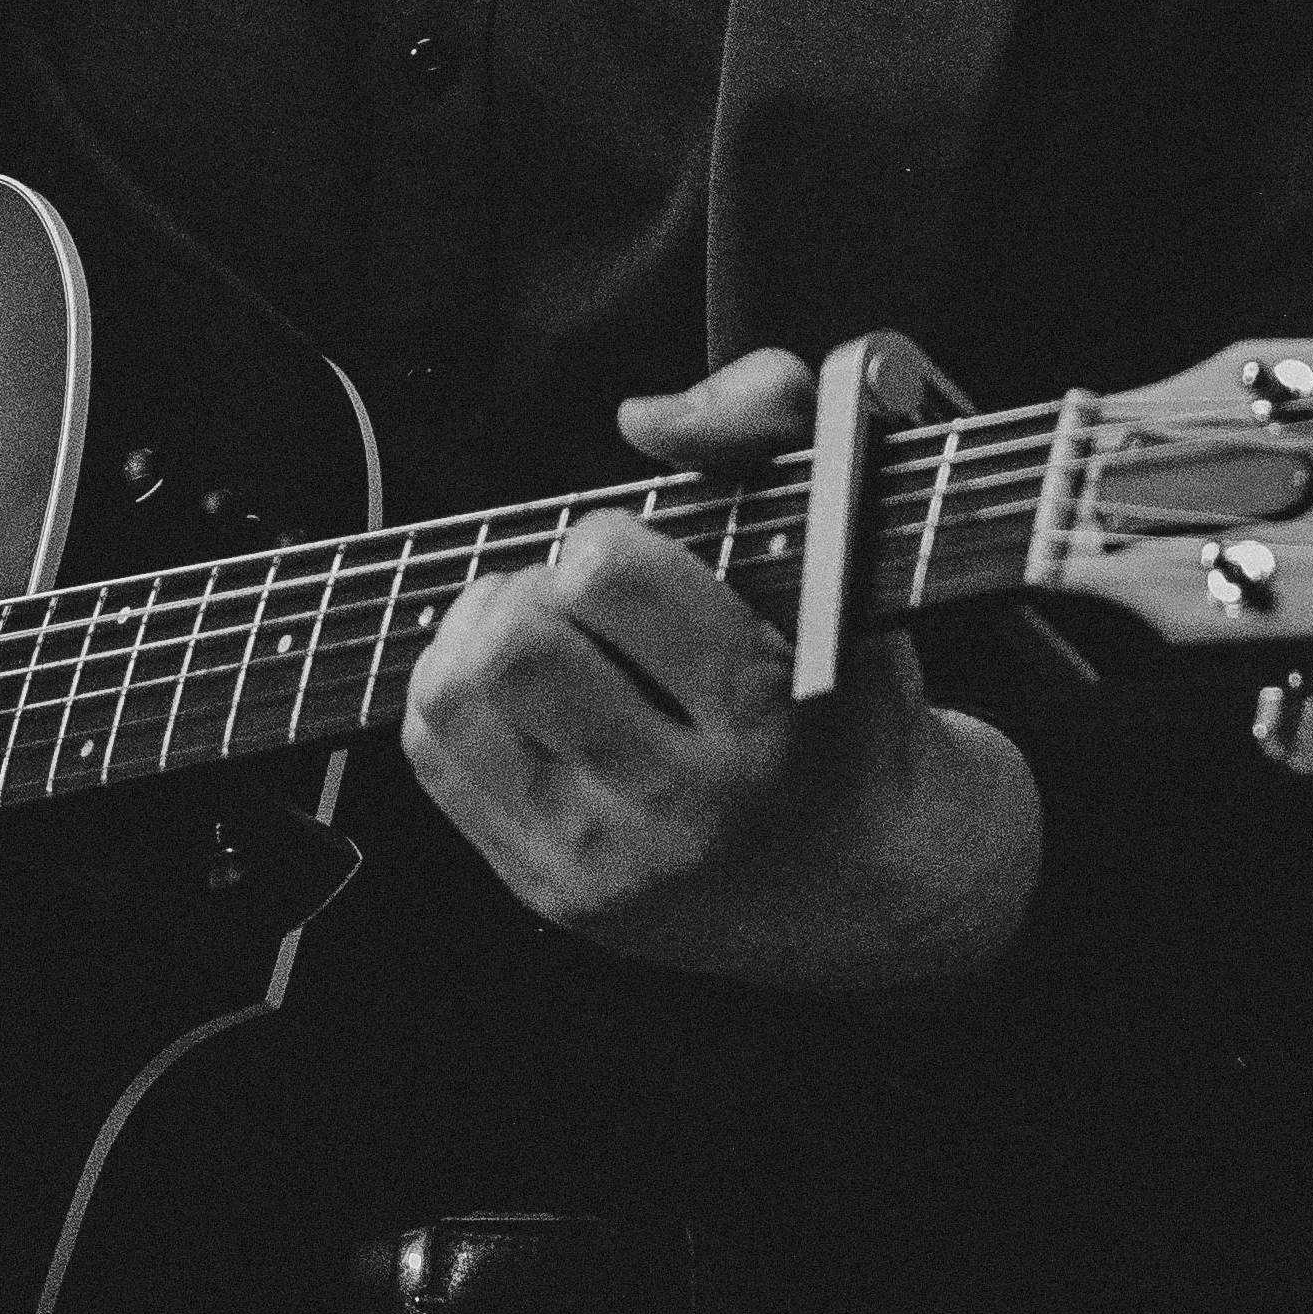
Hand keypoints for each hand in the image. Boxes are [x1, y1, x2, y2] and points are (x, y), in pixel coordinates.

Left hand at [399, 345, 1039, 994]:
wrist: (876, 885)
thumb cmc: (854, 699)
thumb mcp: (851, 549)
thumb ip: (771, 424)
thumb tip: (645, 419)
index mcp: (766, 709)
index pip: (606, 575)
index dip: (607, 538)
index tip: (641, 562)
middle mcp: (685, 803)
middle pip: (515, 646)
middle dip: (532, 590)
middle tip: (579, 606)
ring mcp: (609, 863)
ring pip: (453, 699)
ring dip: (481, 636)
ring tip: (542, 638)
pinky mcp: (555, 894)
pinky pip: (435, 758)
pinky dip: (457, 697)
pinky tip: (520, 696)